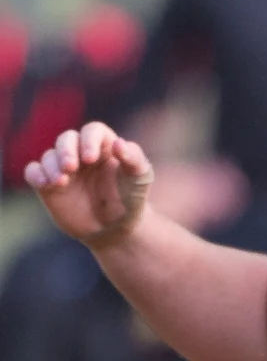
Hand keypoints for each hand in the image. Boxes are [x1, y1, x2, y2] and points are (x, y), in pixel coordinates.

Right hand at [25, 122, 153, 246]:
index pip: (92, 131)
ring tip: (61, 181)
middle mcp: (80, 153)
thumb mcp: (140, 179)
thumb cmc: (130, 199)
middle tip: (71, 167)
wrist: (116, 229)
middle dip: (66, 150)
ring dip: (52, 165)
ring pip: (49, 156)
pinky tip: (45, 183)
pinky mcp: (48, 184)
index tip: (91, 158)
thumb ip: (134, 160)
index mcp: (103, 146)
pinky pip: (33, 171)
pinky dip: (35, 174)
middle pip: (66, 139)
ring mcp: (63, 168)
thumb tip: (119, 143)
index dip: (89, 140)